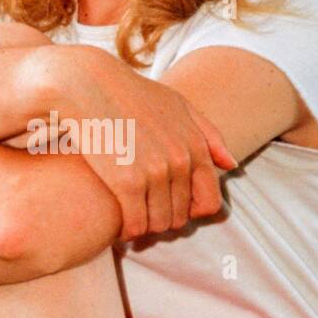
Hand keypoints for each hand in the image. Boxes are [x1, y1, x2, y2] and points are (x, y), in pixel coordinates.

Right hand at [23, 44, 235, 242]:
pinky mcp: (126, 183)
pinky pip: (135, 226)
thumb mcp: (176, 105)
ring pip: (158, 225)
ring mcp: (155, 173)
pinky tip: (117, 226)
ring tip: (130, 222)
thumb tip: (231, 165)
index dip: (190, 213)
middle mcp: (180, 162)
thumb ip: (208, 134)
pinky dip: (127, 233)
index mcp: (195, 147)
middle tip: (143, 216)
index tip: (169, 208)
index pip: (209, 203)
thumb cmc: (130, 94)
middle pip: (180, 217)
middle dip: (163, 221)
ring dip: (144, 229)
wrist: (86, 85)